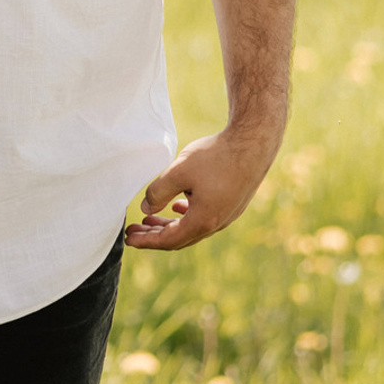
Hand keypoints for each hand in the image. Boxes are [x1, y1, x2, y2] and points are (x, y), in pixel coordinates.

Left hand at [125, 126, 280, 250]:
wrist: (254, 143)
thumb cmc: (217, 156)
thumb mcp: (178, 171)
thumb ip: (158, 192)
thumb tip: (145, 210)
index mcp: (203, 220)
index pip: (169, 240)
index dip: (146, 241)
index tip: (129, 239)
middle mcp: (218, 223)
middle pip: (180, 238)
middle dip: (154, 236)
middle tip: (133, 231)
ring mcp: (228, 215)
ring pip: (193, 228)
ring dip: (170, 225)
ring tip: (149, 220)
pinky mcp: (232, 204)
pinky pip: (205, 218)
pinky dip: (186, 216)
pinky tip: (178, 206)